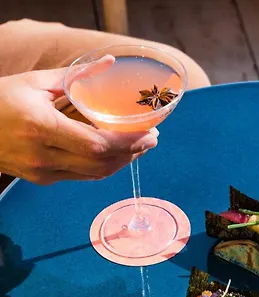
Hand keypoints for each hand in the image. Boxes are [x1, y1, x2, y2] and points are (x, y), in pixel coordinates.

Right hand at [0, 59, 157, 184]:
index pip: (97, 144)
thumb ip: (76, 76)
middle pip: (101, 162)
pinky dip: (104, 166)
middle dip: (133, 152)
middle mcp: (43, 155)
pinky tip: (118, 155)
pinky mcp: (43, 180)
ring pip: (95, 173)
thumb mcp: (35, 82)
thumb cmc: (0, 100)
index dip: (128, 143)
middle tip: (152, 138)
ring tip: (141, 146)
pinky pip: (83, 176)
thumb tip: (109, 63)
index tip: (149, 133)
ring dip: (123, 161)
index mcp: (42, 128)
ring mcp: (43, 172)